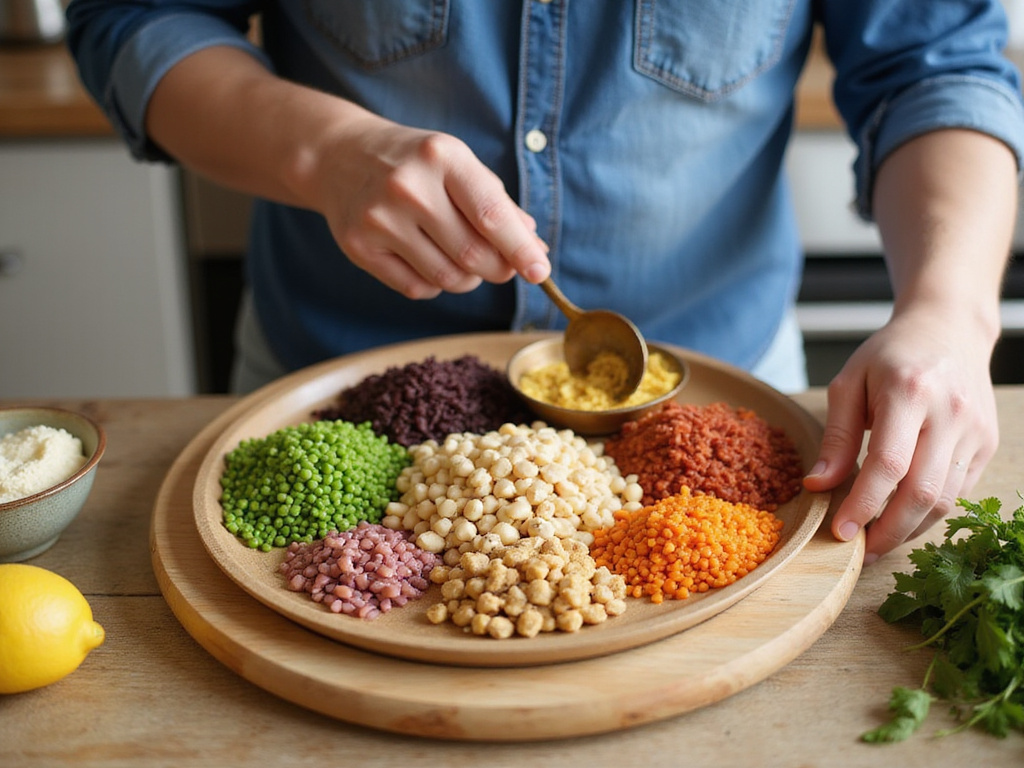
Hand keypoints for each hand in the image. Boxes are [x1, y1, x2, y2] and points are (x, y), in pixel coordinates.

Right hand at [311, 116, 550, 298]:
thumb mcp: (457, 165)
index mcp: (442, 157)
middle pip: (473, 255)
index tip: (541, 272)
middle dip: (498, 269)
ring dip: (468, 279)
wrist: (339, 157)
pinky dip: (435, 283)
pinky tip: (428, 259)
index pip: (492, 215)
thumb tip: (535, 249)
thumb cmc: (414, 163)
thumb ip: (497, 205)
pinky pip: (418, 288)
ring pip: (448, 277)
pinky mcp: (360, 247)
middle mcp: (408, 187)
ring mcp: (380, 219)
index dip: (521, 250)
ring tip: (462, 258)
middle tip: (503, 267)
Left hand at [802, 306, 998, 564]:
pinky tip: (903, 517)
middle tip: (858, 550)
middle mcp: (949, 413)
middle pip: (922, 492)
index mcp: (910, 392)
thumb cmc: (891, 355)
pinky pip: (958, 492)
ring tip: (876, 540)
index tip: (839, 531)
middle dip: (888, 531)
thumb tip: (817, 486)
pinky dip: (929, 512)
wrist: (949, 328)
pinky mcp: (986, 443)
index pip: (888, 465)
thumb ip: (836, 436)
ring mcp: (974, 431)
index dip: (864, 505)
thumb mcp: (850, 383)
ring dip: (909, 529)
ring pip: (945, 500)